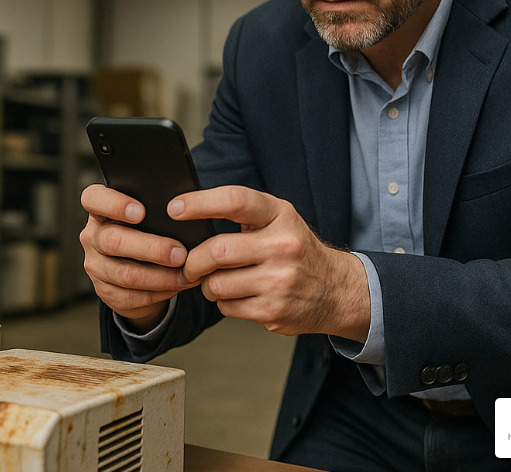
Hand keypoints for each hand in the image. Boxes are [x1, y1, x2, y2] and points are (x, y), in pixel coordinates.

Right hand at [79, 184, 198, 331]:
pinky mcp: (105, 291)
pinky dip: (160, 292)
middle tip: (180, 253)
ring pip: (125, 274)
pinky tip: (178, 285)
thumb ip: (156, 210)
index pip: (93, 199)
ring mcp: (96, 266)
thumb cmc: (147, 230)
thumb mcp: (148, 215)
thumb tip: (185, 213)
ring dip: (161, 276)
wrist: (137, 267)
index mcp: (100, 210)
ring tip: (186, 273)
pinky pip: (132, 296)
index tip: (141, 212)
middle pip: (114, 240)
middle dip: (152, 248)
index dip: (114, 205)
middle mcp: (92, 237)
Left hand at [177, 185, 369, 339]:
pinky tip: (241, 294)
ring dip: (208, 285)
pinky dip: (224, 302)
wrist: (336, 290)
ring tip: (220, 280)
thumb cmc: (296, 250)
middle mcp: (282, 246)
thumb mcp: (279, 220)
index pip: (234, 201)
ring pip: (216, 284)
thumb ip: (242, 214)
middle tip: (191, 264)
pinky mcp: (273, 310)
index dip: (199, 203)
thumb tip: (187, 215)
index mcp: (280, 215)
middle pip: (216, 251)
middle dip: (194, 261)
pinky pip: (227, 306)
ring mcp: (279, 281)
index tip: (174, 208)